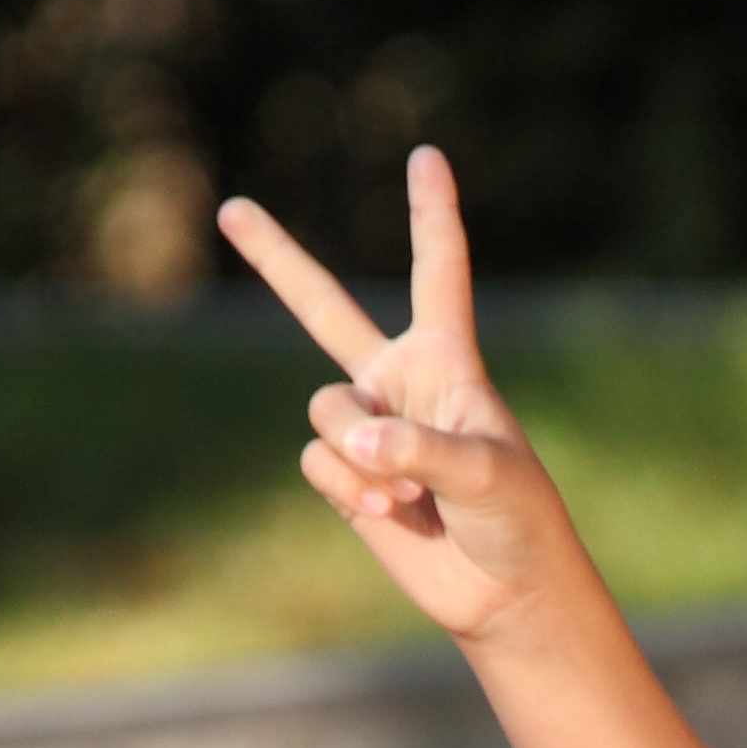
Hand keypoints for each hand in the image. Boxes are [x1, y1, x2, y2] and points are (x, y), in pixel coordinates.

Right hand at [217, 152, 579, 643]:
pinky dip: (346, 490)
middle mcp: (398, 382)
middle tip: (230, 210)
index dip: (431, 214)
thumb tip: (349, 443)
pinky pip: (317, 461)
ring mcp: (367, 429)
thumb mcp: (483, 474)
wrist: (503, 591)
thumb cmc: (516, 520)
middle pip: (324, 308)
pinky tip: (387, 516)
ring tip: (405, 496)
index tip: (427, 156)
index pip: (437, 272)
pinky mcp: (346, 477)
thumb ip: (416, 449)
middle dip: (276, 260)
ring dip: (357, 456)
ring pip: (322, 409)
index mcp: (447, 360)